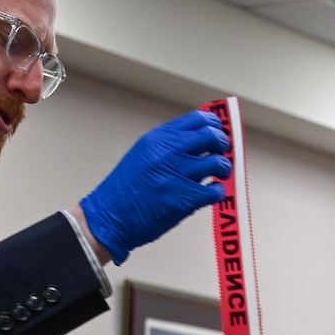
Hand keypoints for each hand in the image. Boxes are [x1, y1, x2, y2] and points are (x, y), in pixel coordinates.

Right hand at [79, 110, 231, 264]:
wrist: (111, 216)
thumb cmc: (127, 189)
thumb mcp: (144, 153)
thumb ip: (170, 144)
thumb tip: (201, 139)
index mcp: (159, 138)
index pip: (199, 118)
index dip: (215, 125)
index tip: (219, 132)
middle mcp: (169, 151)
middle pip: (213, 136)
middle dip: (223, 145)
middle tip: (222, 154)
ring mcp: (178, 174)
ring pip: (219, 163)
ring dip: (224, 169)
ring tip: (219, 176)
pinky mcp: (185, 199)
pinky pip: (216, 190)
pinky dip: (218, 192)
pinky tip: (211, 193)